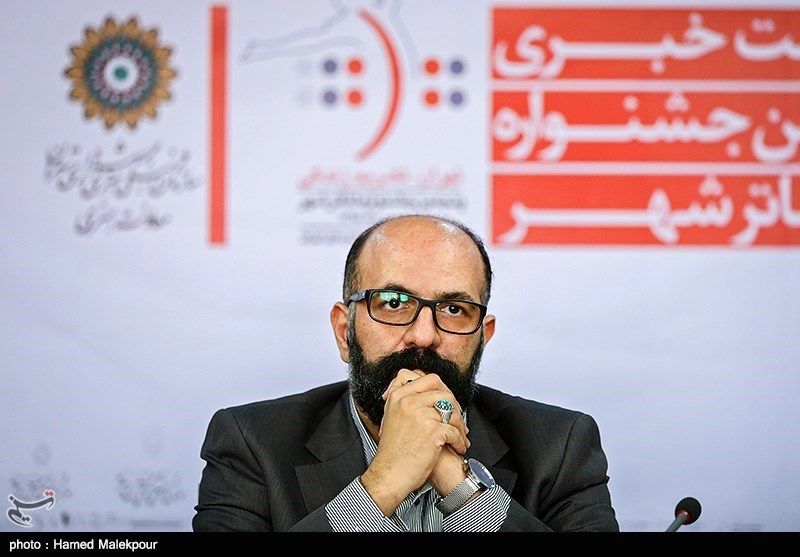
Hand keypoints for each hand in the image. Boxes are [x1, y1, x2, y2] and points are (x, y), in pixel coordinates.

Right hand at [359, 370, 468, 515]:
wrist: (389, 475)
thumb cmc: (392, 452)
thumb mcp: (391, 418)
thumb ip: (406, 402)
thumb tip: (427, 393)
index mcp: (399, 396)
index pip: (428, 378)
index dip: (441, 389)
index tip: (445, 400)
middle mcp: (409, 401)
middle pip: (444, 391)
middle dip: (454, 405)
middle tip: (456, 418)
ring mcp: (421, 414)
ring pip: (453, 409)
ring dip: (460, 424)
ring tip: (460, 435)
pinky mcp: (432, 430)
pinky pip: (455, 430)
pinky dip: (460, 441)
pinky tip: (458, 447)